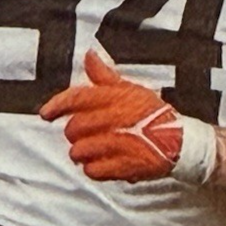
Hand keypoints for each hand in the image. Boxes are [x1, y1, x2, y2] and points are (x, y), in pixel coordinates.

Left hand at [40, 50, 183, 182]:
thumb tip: (89, 55)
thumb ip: (106, 77)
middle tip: (82, 136)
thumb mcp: (131, 90)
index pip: (78, 98)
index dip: (58, 105)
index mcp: (116, 98)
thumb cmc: (151, 114)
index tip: (45, 114)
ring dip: (81, 153)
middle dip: (73, 133)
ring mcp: (121, 144)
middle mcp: (117, 119)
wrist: (180, 141)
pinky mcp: (126, 166)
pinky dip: (93, 168)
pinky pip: (93, 170)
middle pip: (74, 128)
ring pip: (80, 151)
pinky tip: (100, 164)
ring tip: (90, 151)